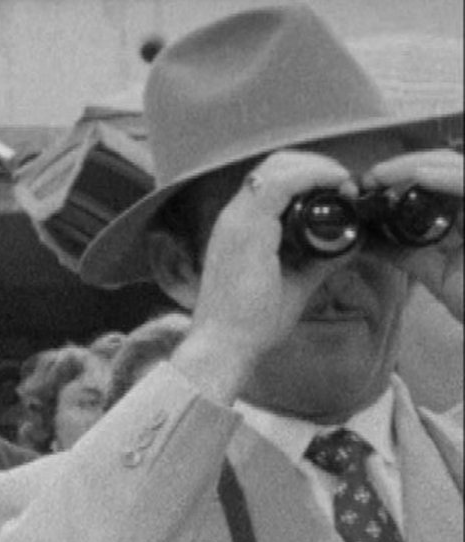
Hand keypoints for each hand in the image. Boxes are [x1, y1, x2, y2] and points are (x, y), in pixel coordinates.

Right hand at [177, 150, 351, 397]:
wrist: (225, 345)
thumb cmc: (250, 322)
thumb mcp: (294, 284)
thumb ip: (317, 261)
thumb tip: (349, 244)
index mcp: (241, 227)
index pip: (272, 179)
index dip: (309, 174)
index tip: (340, 190)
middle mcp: (234, 216)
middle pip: (275, 163)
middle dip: (317, 164)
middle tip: (345, 184)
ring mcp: (237, 220)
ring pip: (277, 166)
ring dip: (318, 167)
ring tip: (343, 184)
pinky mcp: (246, 228)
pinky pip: (280, 184)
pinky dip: (312, 176)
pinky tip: (335, 185)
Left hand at [366, 148, 464, 321]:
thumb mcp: (436, 272)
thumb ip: (404, 253)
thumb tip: (364, 240)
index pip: (438, 179)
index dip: (402, 176)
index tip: (366, 184)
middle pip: (446, 167)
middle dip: (403, 167)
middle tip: (369, 177)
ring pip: (457, 167)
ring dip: (417, 167)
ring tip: (382, 174)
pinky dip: (447, 178)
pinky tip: (420, 177)